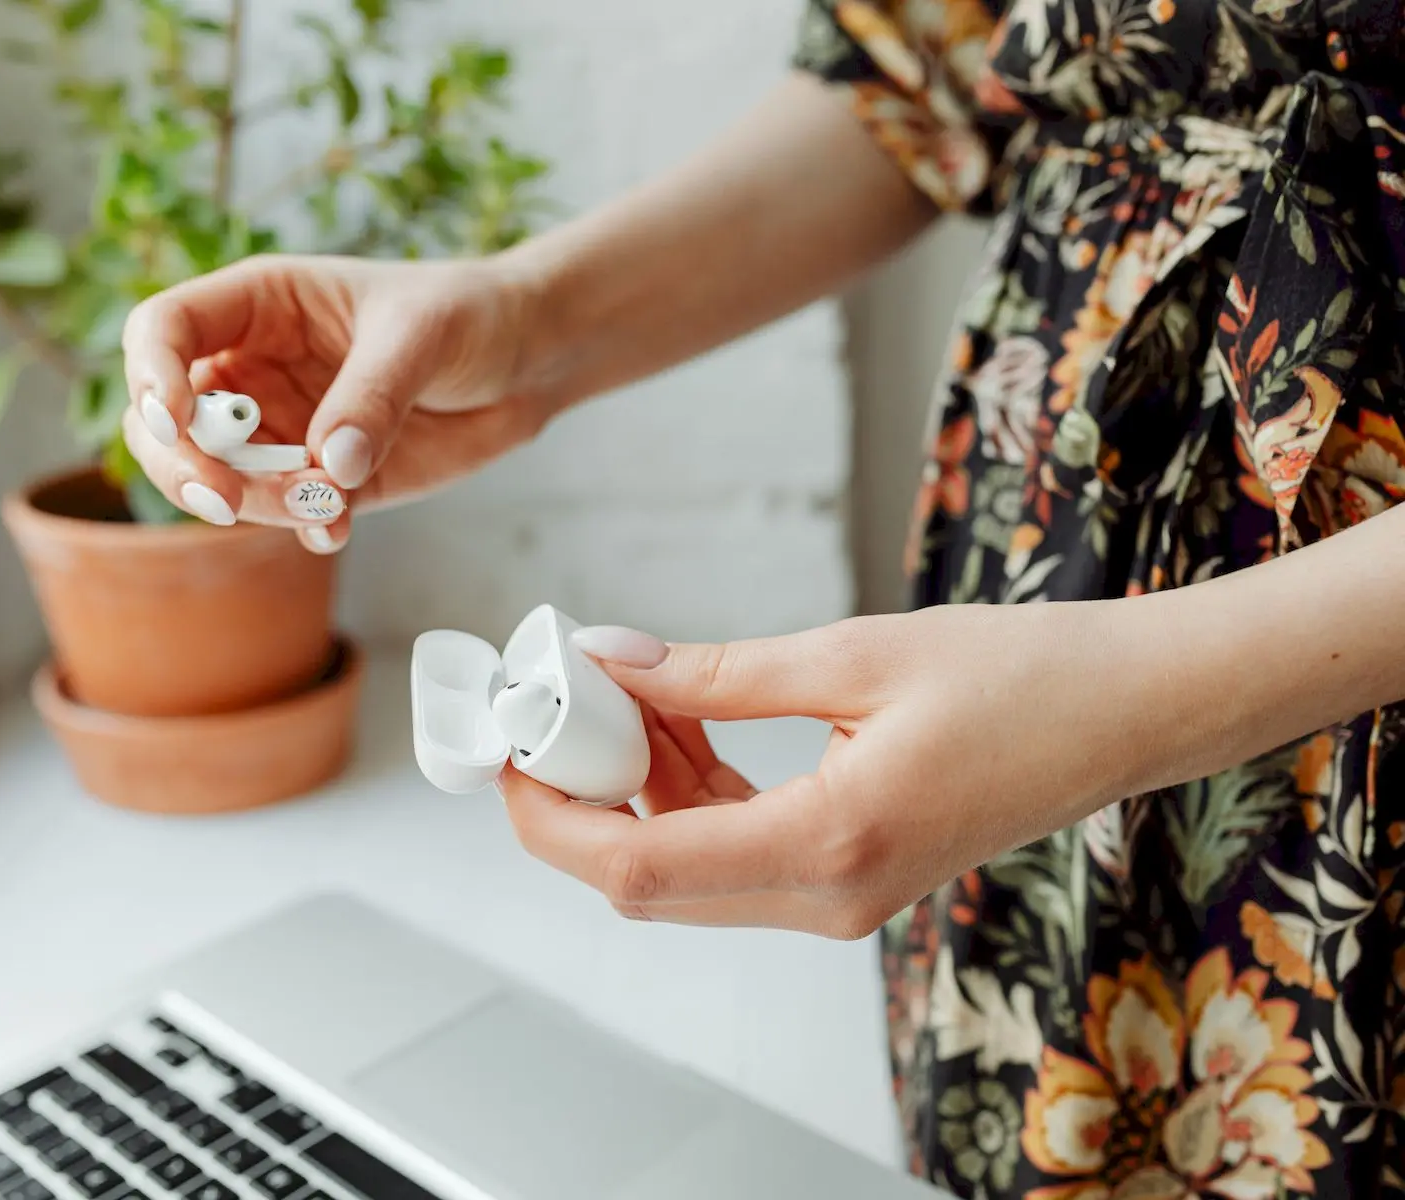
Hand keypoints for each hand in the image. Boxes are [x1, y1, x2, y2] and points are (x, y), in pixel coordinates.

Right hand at [120, 254, 556, 552]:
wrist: (526, 363)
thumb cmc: (469, 315)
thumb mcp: (424, 334)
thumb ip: (374, 394)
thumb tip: (330, 465)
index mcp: (259, 305)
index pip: (163, 330)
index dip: (150, 375)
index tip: (175, 419)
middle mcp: (255, 368)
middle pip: (164, 422)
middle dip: (182, 465)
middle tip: (226, 500)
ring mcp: (284, 429)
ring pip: (218, 478)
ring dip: (254, 504)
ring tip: (325, 505)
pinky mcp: (324, 479)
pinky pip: (284, 513)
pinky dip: (302, 526)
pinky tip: (337, 527)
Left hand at [497, 604, 1181, 938]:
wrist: (1123, 713)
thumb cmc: (1020, 677)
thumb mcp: (850, 655)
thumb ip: (715, 672)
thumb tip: (609, 661)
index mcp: (828, 845)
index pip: (638, 866)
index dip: (551, 817)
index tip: (509, 750)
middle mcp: (827, 899)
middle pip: (647, 882)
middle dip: (581, 801)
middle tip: (555, 710)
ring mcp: (839, 900)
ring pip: (684, 869)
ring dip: (636, 791)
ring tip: (632, 694)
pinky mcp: (848, 878)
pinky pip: (733, 854)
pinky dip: (688, 796)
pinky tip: (687, 722)